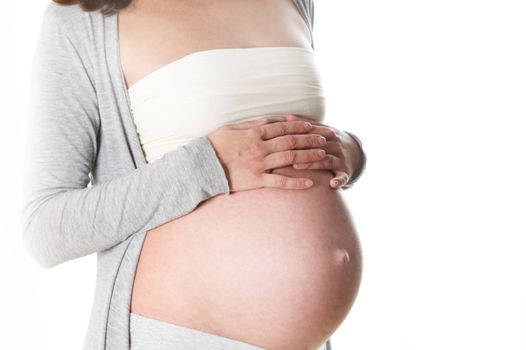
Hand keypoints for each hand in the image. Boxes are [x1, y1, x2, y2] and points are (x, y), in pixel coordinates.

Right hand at [206, 116, 328, 191]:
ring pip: (290, 158)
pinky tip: (310, 183)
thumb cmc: (212, 146)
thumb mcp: (229, 128)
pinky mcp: (257, 181)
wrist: (200, 167)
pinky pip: (280, 182)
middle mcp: (260, 147)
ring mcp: (259, 164)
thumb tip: (266, 121)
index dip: (299, 126)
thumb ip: (249, 124)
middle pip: (291, 141)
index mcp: (254, 133)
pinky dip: (296, 183)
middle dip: (310, 139)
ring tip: (323, 155)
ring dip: (309, 156)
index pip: (282, 127)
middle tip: (325, 139)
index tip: (311, 125)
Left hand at [284, 114, 359, 188]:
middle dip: (301, 149)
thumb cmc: (330, 141)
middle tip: (284, 153)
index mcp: (329, 133)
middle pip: (317, 146)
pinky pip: (343, 177)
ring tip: (299, 166)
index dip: (297, 134)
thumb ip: (305, 125)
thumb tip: (287, 117)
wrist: (355, 152)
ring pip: (327, 160)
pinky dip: (338, 181)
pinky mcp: (346, 172)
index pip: (312, 132)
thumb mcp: (322, 130)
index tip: (281, 137)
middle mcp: (336, 145)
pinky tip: (331, 184)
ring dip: (313, 164)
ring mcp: (341, 158)